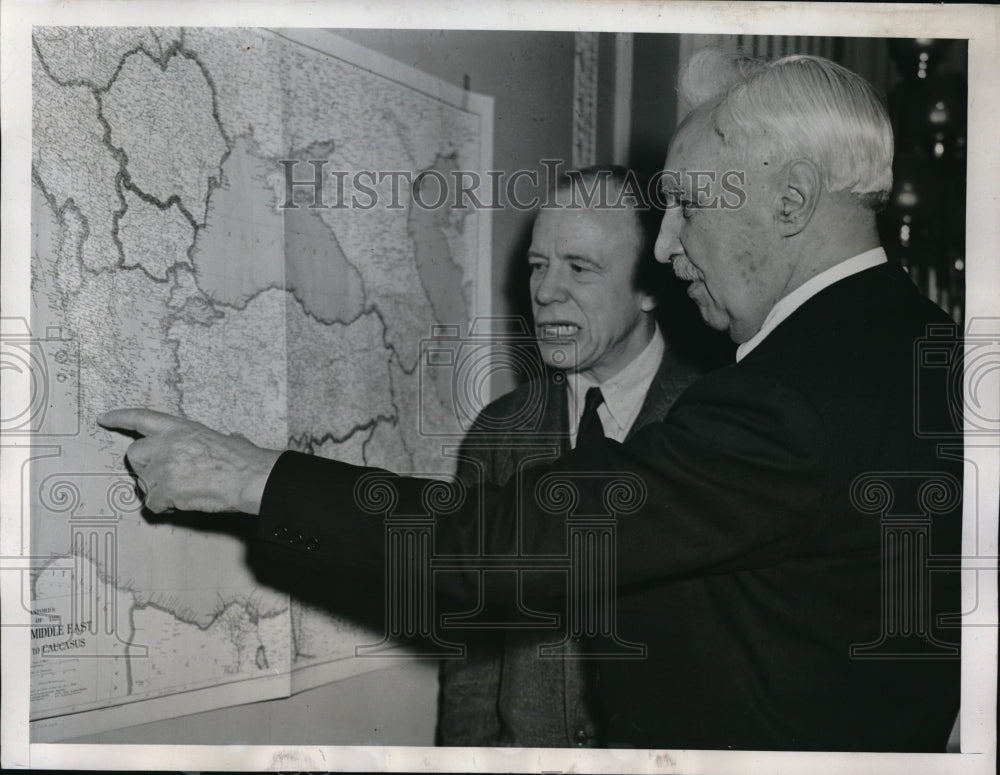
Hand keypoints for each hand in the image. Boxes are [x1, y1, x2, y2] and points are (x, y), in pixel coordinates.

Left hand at [97, 409, 281, 514]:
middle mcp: (166, 443)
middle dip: (145, 467)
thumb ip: (211, 440)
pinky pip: (154, 503)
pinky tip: (187, 501)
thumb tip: (233, 440)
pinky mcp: (165, 489)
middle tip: (165, 476)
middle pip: (134, 455)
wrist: (250, 478)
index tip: (103, 419)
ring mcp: (163, 466)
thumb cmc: (244, 461)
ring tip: (189, 490)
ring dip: (162, 490)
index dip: (120, 418)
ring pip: (145, 484)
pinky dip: (168, 506)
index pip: (141, 418)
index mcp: (179, 428)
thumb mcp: (225, 438)